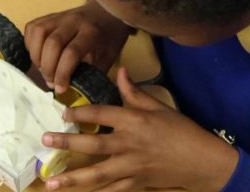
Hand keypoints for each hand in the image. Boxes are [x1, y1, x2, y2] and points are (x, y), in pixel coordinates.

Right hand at [25, 0, 131, 91]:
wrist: (108, 11)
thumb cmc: (108, 38)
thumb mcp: (107, 57)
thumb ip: (89, 72)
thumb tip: (70, 91)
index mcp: (91, 32)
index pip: (71, 53)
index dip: (62, 74)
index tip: (61, 89)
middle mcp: (73, 21)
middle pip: (52, 44)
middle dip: (48, 68)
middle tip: (51, 82)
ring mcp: (59, 16)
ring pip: (38, 32)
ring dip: (36, 55)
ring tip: (42, 68)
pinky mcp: (49, 15)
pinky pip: (32, 28)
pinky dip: (30, 44)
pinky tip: (38, 55)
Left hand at [42, 68, 238, 191]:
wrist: (204, 162)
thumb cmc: (182, 130)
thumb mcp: (159, 106)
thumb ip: (134, 91)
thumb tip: (119, 70)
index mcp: (134, 121)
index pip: (101, 114)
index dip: (80, 113)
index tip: (62, 113)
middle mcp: (129, 144)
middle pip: (93, 143)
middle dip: (67, 142)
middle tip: (45, 140)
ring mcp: (132, 167)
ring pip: (98, 173)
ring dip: (73, 177)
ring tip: (52, 181)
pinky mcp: (137, 183)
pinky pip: (113, 190)